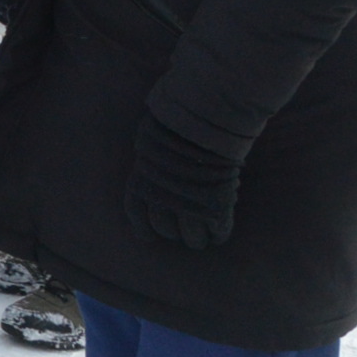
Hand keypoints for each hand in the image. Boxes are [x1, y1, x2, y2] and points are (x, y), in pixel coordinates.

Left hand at [126, 118, 240, 249]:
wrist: (205, 118)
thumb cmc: (178, 124)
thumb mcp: (153, 143)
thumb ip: (151, 164)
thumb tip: (148, 171)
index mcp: (141, 180)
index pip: (136, 212)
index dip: (143, 227)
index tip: (149, 235)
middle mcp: (160, 196)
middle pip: (164, 228)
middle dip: (174, 232)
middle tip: (185, 233)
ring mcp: (188, 203)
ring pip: (191, 235)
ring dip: (197, 238)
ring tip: (203, 239)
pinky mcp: (216, 206)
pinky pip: (218, 229)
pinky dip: (219, 232)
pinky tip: (220, 231)